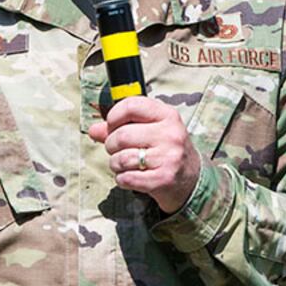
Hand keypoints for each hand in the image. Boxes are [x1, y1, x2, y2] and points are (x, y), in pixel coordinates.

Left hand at [87, 96, 200, 213]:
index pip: (131, 106)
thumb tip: (94, 130)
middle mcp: (170, 134)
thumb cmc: (165, 151)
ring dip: (115, 164)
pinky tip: (131, 176)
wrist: (192, 180)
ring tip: (124, 164)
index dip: (114, 116)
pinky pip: (126, 178)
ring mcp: (168, 157)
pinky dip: (122, 179)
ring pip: (121, 158)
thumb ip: (121, 127)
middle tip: (116, 150)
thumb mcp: (150, 131)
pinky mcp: (163, 179)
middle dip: (111, 145)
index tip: (112, 126)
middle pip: (121, 135)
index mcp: (167, 116)